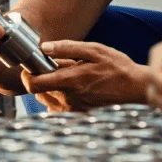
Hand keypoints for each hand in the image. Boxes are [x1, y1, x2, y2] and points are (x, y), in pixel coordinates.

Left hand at [20, 41, 147, 111]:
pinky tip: (71, 86)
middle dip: (40, 77)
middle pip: (37, 91)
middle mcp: (68, 98)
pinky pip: (56, 107)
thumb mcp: (93, 50)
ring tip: (67, 75)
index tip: (33, 64)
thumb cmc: (116, 67)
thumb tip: (44, 48)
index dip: (27, 74)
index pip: (33, 84)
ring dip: (49, 86)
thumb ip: (66, 48)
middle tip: (56, 66)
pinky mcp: (77, 113)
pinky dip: (57, 96)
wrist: (134, 88)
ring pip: (46, 99)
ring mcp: (72, 108)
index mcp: (70, 80)